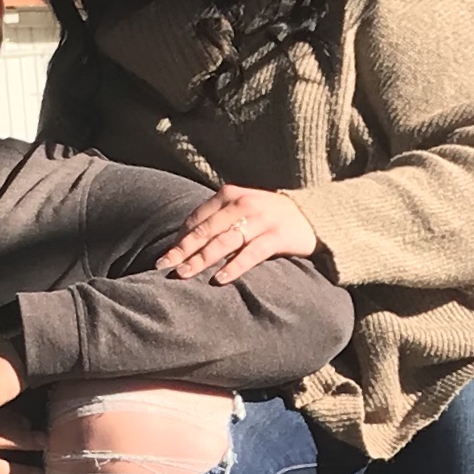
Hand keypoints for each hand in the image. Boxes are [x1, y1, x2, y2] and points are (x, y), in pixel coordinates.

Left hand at [157, 185, 318, 283]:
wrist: (311, 215)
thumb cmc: (267, 216)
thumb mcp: (240, 209)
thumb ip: (216, 220)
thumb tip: (182, 244)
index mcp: (229, 195)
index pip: (197, 219)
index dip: (179, 239)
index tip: (164, 257)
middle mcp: (243, 204)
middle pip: (205, 231)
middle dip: (182, 250)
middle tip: (163, 266)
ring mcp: (261, 220)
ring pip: (224, 242)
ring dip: (201, 259)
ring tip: (184, 274)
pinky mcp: (277, 236)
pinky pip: (251, 253)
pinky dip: (234, 266)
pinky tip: (220, 279)